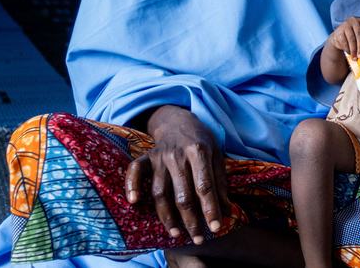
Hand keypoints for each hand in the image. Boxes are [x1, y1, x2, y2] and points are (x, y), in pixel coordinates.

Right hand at [125, 105, 229, 244]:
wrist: (178, 120)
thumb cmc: (201, 141)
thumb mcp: (217, 155)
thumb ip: (220, 182)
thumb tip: (227, 210)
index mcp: (199, 152)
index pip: (205, 186)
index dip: (210, 209)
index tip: (216, 227)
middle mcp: (178, 155)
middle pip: (183, 194)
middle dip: (191, 220)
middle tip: (197, 238)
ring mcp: (160, 156)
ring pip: (160, 192)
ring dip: (167, 216)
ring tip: (175, 233)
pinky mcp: (146, 157)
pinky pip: (135, 171)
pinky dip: (132, 185)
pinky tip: (134, 202)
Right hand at [328, 16, 359, 58]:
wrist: (339, 36)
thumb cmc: (354, 35)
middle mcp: (353, 20)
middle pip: (358, 35)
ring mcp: (345, 25)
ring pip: (351, 39)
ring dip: (354, 50)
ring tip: (355, 57)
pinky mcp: (338, 32)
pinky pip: (344, 42)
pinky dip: (347, 49)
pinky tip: (349, 53)